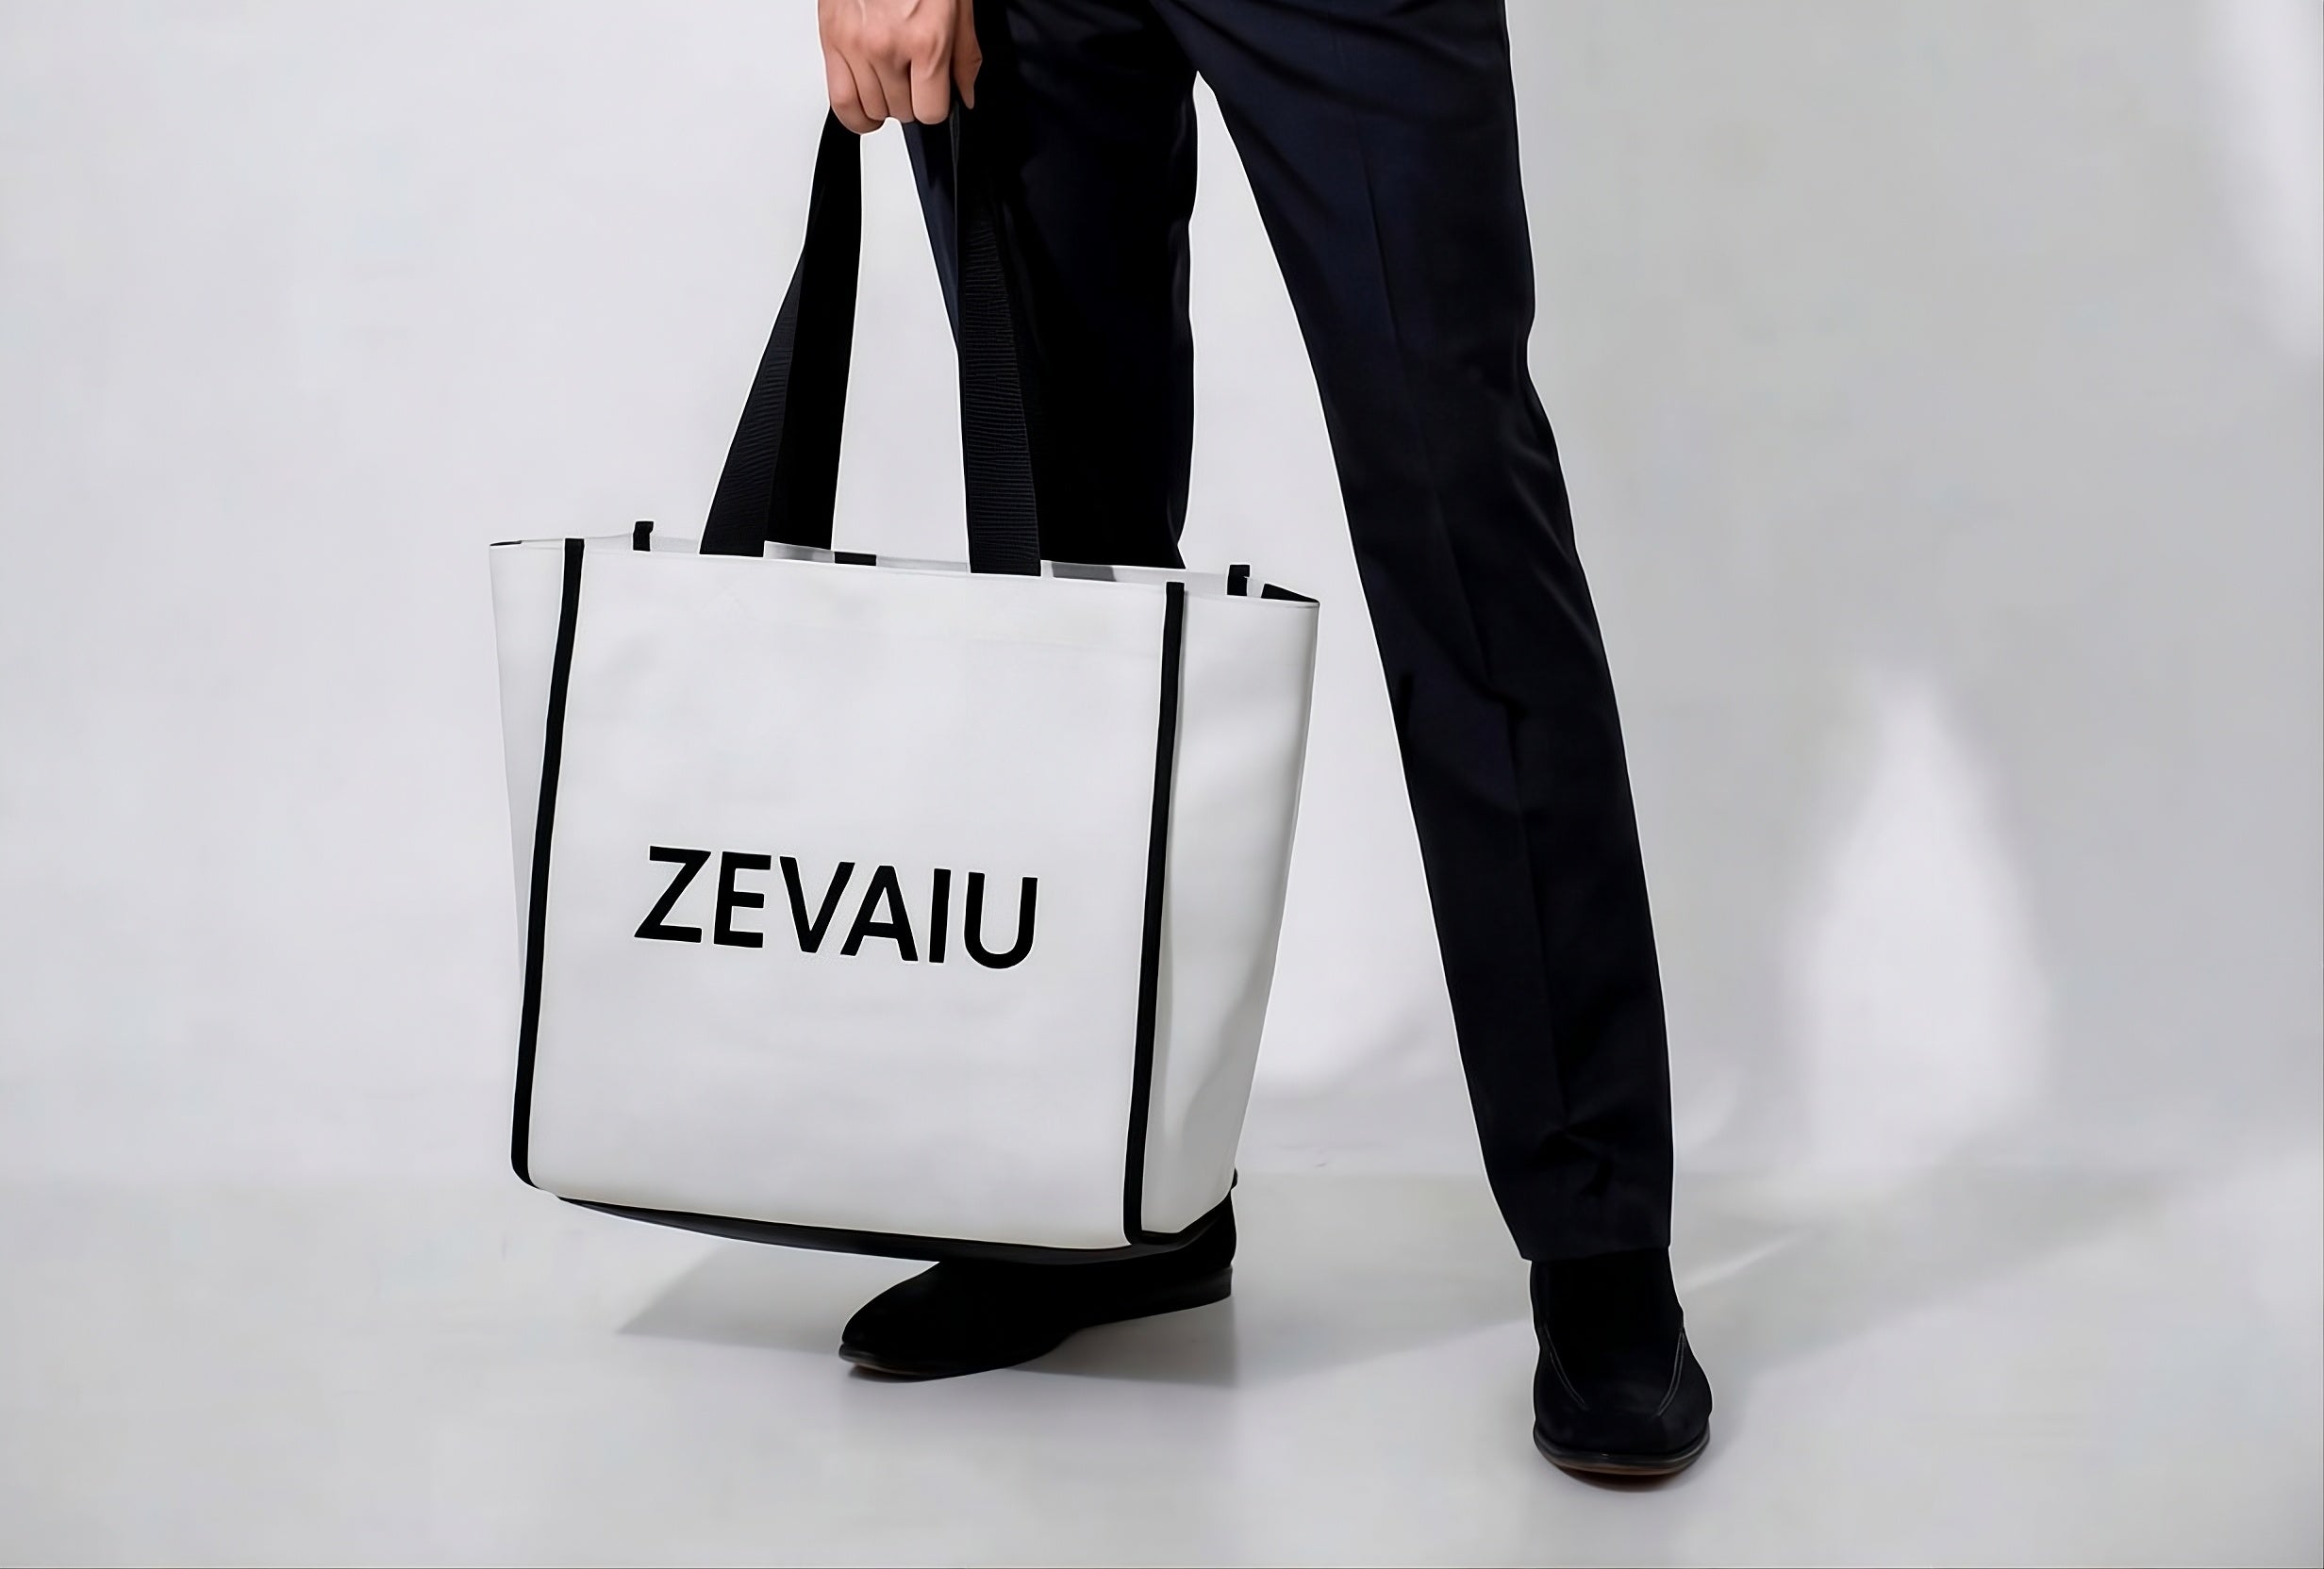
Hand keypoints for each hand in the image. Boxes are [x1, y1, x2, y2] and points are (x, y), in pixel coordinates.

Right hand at [818, 0, 980, 134]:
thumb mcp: (958, 6)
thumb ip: (964, 56)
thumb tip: (964, 93)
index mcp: (925, 40)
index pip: (930, 111)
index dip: (936, 106)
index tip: (936, 94)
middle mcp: (888, 47)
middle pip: (902, 112)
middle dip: (912, 100)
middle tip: (914, 77)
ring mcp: (856, 47)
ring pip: (871, 109)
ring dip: (884, 102)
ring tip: (891, 80)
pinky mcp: (831, 41)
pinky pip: (839, 101)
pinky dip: (854, 113)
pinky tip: (865, 108)